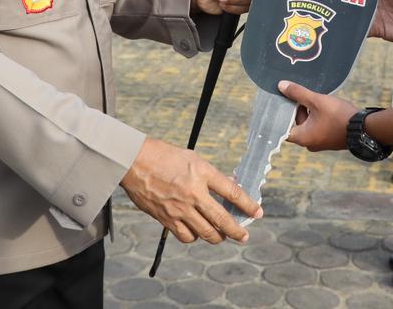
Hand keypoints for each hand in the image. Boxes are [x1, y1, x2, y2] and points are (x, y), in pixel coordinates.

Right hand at [120, 139, 261, 243]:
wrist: (134, 162)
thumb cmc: (164, 156)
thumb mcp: (193, 158)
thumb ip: (212, 175)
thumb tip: (231, 184)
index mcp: (202, 173)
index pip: (233, 193)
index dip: (248, 205)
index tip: (258, 213)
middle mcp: (193, 193)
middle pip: (222, 219)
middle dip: (237, 231)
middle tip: (244, 236)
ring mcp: (180, 208)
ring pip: (206, 233)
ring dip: (217, 237)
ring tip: (221, 236)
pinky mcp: (166, 219)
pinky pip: (186, 236)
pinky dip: (195, 237)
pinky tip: (197, 233)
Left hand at [278, 81, 355, 151]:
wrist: (364, 128)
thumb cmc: (338, 116)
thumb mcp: (317, 101)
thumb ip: (298, 93)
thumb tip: (281, 86)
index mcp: (302, 138)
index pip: (282, 127)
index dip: (281, 113)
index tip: (282, 101)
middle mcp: (309, 143)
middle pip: (295, 124)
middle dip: (298, 109)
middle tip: (301, 96)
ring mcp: (319, 143)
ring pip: (307, 125)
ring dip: (309, 112)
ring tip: (314, 99)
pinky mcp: (328, 140)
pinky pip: (317, 127)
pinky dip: (317, 117)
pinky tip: (323, 107)